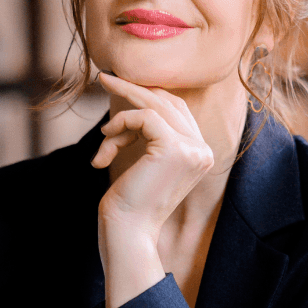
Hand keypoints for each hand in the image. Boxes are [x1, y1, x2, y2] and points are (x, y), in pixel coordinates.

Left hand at [92, 73, 213, 238]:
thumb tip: (133, 96)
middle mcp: (203, 150)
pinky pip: (144, 116)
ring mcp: (193, 149)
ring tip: (104, 134)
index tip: (117, 86)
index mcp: (200, 154)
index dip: (146, 97)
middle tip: (104, 78)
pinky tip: (107, 141)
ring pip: (155, 106)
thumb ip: (148, 133)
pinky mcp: (175, 148)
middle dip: (133, 90)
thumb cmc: (129, 201)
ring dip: (121, 115)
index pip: (176, 111)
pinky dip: (121, 123)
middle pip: (168, 102)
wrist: (128, 230)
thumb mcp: (143, 160)